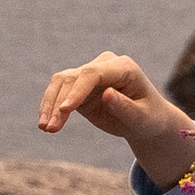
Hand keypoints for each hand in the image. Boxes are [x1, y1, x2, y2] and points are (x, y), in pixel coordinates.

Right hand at [39, 52, 194, 188]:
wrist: (146, 120)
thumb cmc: (149, 118)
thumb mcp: (143, 118)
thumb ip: (126, 107)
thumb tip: (106, 94)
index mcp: (123, 67)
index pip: (94, 73)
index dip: (78, 90)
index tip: (66, 110)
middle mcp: (104, 65)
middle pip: (73, 78)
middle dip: (59, 103)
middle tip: (49, 128)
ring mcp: (90, 74)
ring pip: (62, 84)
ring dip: (50, 105)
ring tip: (45, 128)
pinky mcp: (80, 87)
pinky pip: (60, 94)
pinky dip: (51, 108)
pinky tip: (45, 124)